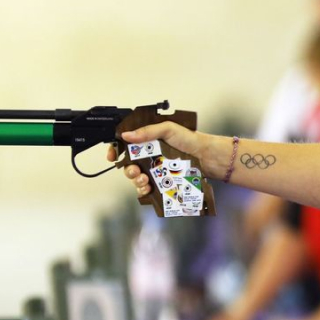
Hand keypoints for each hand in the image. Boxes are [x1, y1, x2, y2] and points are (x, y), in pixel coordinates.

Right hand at [107, 122, 227, 198]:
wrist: (208, 156)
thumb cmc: (190, 140)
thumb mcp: (168, 129)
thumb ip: (147, 131)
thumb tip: (126, 135)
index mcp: (147, 142)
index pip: (125, 146)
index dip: (115, 151)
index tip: (112, 156)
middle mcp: (149, 156)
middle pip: (129, 165)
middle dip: (127, 169)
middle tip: (135, 171)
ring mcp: (156, 171)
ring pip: (137, 178)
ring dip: (135, 180)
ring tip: (144, 179)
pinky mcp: (163, 182)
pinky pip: (148, 189)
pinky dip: (144, 190)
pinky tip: (147, 188)